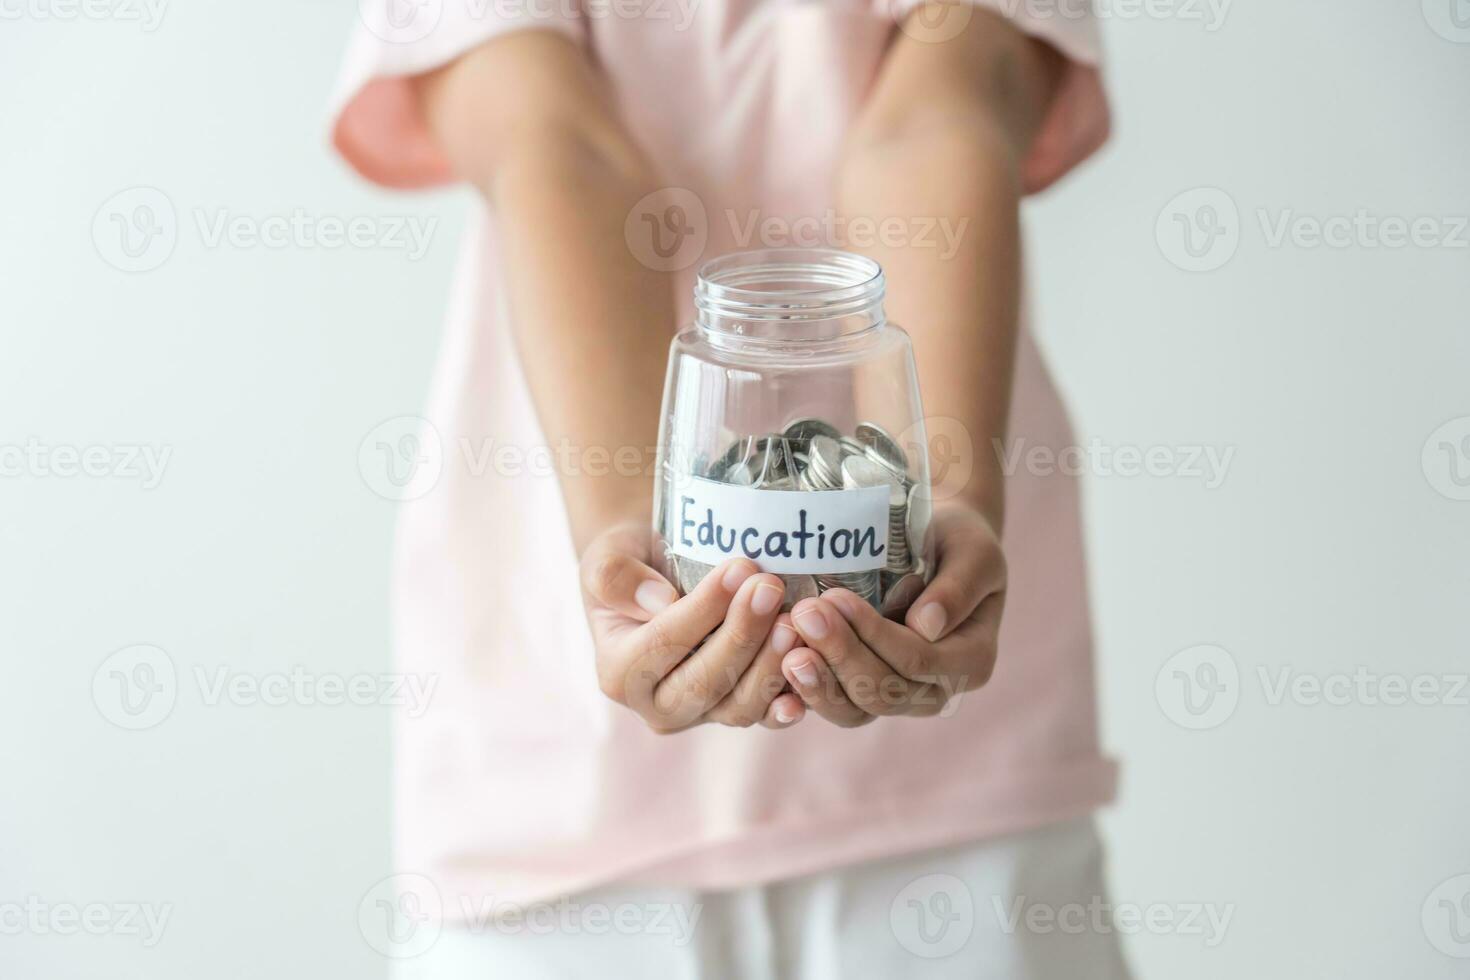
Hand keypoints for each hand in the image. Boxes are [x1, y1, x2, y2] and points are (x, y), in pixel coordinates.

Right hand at [580, 521, 806, 732]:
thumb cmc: (632, 565)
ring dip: (770, 664)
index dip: (703, 610)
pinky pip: (766, 713)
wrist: (657, 578)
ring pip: (740, 706)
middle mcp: (657, 705)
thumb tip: (659, 602)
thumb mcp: (607, 558)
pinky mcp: (735, 709)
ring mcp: (700, 714)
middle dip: (742, 635)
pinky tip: (810, 667)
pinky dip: (790, 696)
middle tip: (771, 587)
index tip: (739, 568)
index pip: (661, 646)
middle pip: (704, 684)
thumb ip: (615, 578)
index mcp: (618, 674)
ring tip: (794, 619)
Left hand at [781, 502, 1004, 725]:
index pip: (919, 660)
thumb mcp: (973, 552)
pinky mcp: (862, 692)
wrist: (934, 545)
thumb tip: (928, 626)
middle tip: (804, 614)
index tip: (836, 598)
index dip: (875, 635)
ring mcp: (898, 697)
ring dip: (819, 683)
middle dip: (841, 655)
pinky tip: (779, 667)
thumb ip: (959, 587)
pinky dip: (806, 693)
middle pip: (884, 692)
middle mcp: (937, 690)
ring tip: (788, 651)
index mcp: (972, 661)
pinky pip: (835, 706)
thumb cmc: (957, 543)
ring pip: (856, 710)